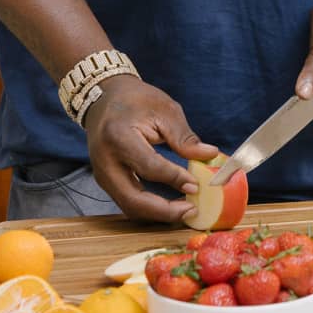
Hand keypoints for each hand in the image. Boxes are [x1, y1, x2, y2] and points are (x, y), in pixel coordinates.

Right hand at [83, 75, 217, 223]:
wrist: (104, 98)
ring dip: (158, 214)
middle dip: (164, 211)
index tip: (197, 185)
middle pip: (133, 199)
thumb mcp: (164, 110)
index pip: (149, 166)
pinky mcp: (105, 182)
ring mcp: (102, 174)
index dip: (174, 178)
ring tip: (185, 210)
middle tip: (191, 211)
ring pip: (130, 207)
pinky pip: (128, 202)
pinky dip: (150, 208)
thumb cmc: (136, 100)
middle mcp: (105, 161)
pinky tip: (171, 205)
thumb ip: (184, 137)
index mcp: (118, 137)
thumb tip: (210, 155)